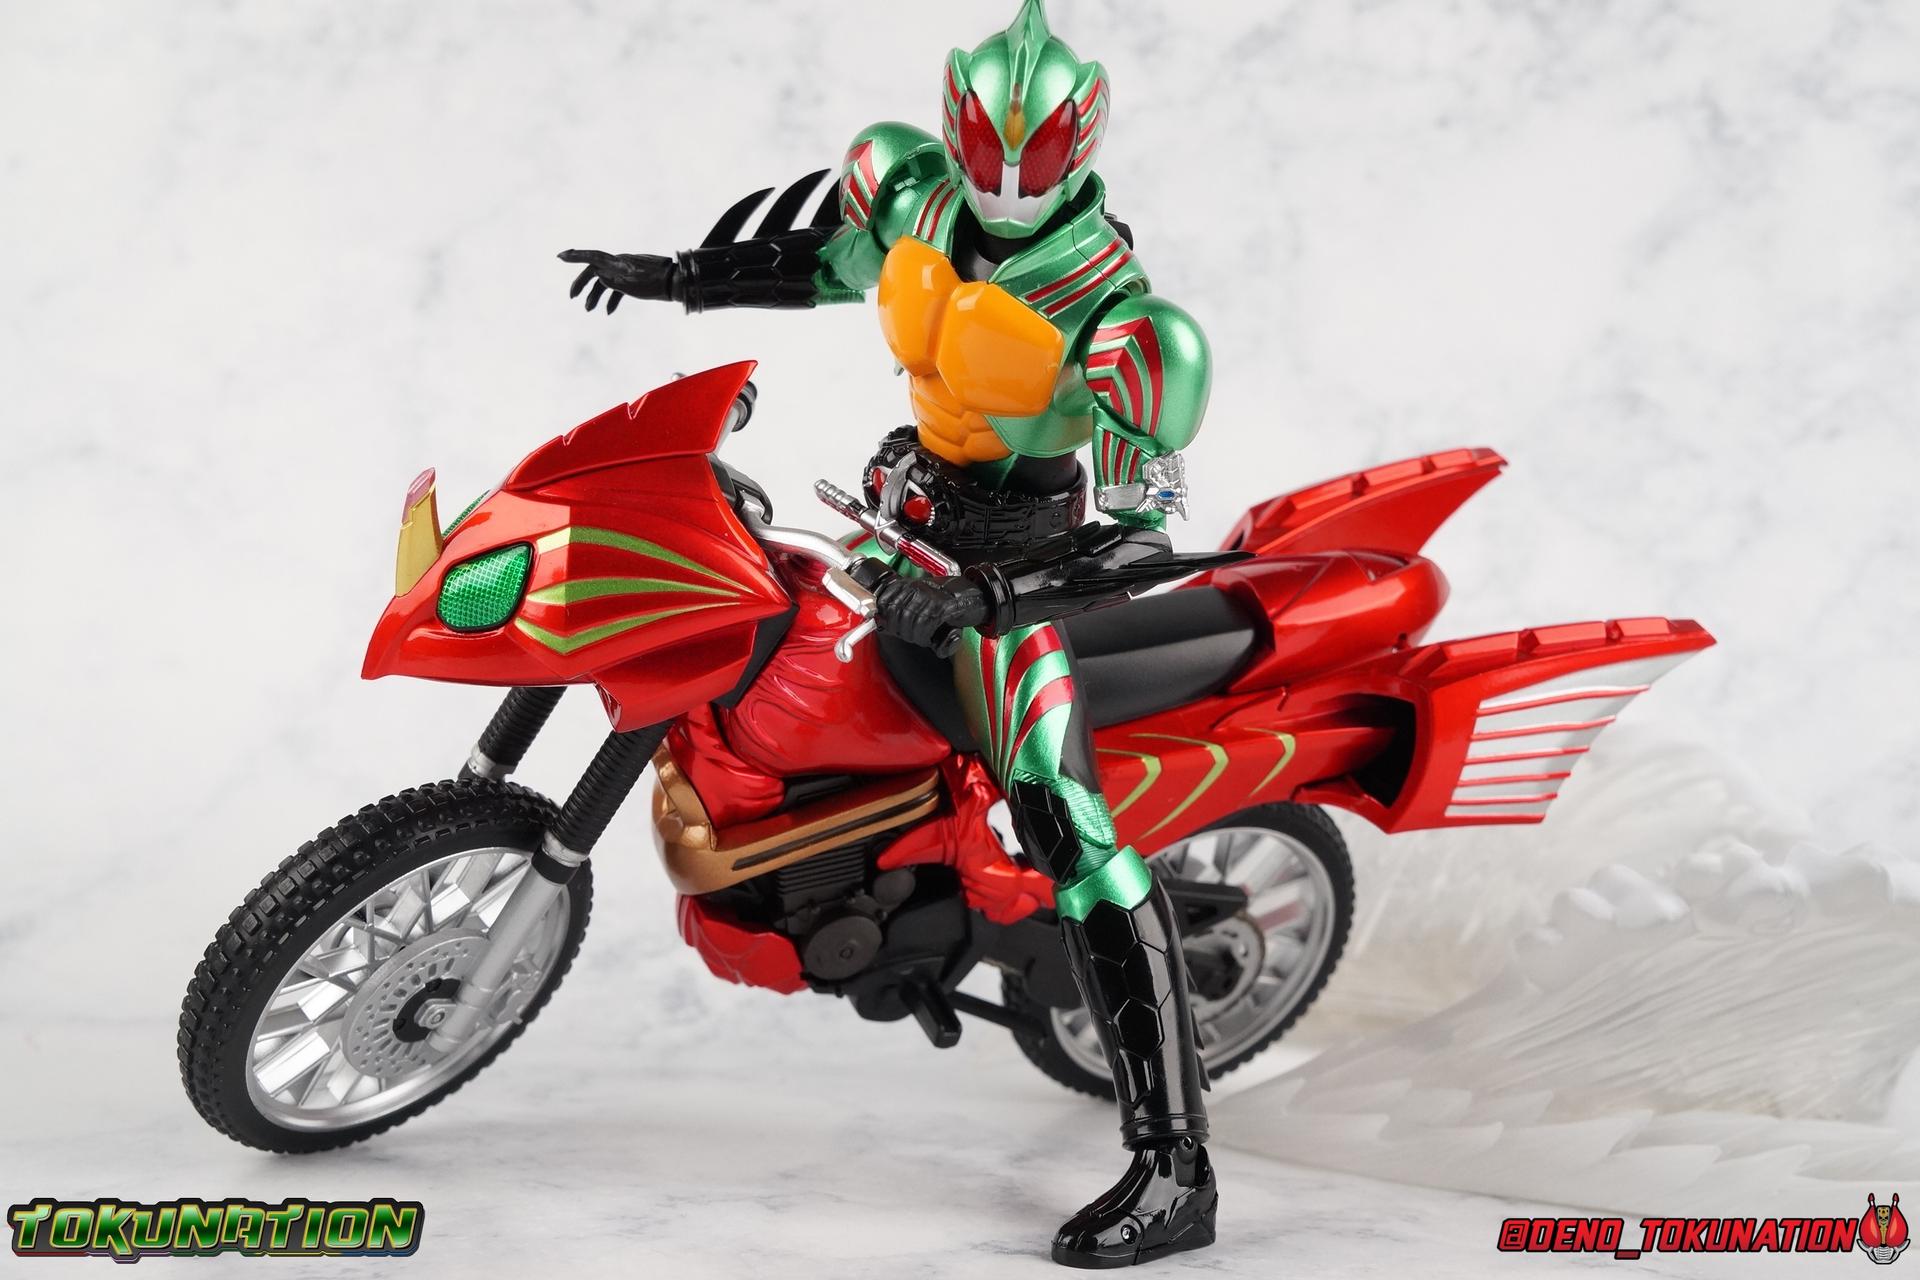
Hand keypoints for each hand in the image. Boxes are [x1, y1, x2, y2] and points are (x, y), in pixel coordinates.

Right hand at [556, 250, 675, 312]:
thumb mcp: (633, 282)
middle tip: (572, 297)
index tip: (560, 257)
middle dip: (582, 283)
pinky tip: (608, 312)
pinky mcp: (633, 281)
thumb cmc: (656, 282)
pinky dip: (611, 300)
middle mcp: (619, 264)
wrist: (676, 282)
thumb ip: (615, 279)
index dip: (576, 256)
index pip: (592, 257)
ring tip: (589, 310)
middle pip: (595, 271)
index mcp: (617, 262)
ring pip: (605, 282)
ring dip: (595, 295)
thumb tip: (599, 276)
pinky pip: (617, 289)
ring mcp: (626, 272)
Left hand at [848, 561, 986, 657]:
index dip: (885, 620)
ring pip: (909, 619)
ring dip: (914, 635)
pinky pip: (926, 622)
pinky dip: (926, 634)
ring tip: (923, 637)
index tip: (891, 629)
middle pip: (894, 613)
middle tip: (913, 635)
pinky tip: (931, 635)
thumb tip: (882, 624)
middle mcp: (916, 587)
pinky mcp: (942, 606)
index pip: (883, 602)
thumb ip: (901, 611)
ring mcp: (929, 595)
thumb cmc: (946, 602)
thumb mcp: (920, 604)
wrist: (971, 598)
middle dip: (900, 631)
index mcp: (907, 586)